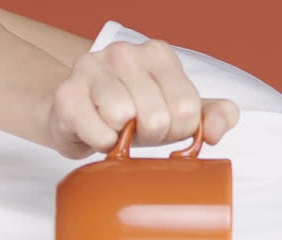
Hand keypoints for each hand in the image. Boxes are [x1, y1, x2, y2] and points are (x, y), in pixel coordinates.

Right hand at [44, 39, 240, 159]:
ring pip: (123, 119)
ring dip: (122, 138)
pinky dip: (101, 144)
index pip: (187, 109)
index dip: (178, 131)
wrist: (78, 117)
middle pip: (157, 118)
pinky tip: (97, 133)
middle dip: (150, 137)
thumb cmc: (132, 114)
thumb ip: (212, 116)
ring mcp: (92, 68)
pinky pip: (97, 132)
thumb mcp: (178, 112)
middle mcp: (125, 53)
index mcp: (158, 54)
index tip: (163, 126)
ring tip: (116, 129)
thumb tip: (215, 131)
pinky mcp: (67, 94)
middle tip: (136, 131)